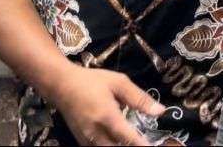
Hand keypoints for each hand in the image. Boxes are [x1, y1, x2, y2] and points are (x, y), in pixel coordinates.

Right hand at [46, 64, 164, 145]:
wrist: (61, 85)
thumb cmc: (92, 81)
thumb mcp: (119, 82)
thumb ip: (140, 98)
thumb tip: (160, 111)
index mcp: (107, 116)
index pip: (129, 138)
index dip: (142, 145)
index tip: (153, 146)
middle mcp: (96, 133)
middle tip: (144, 142)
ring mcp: (87, 140)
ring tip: (132, 141)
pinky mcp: (81, 142)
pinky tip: (119, 142)